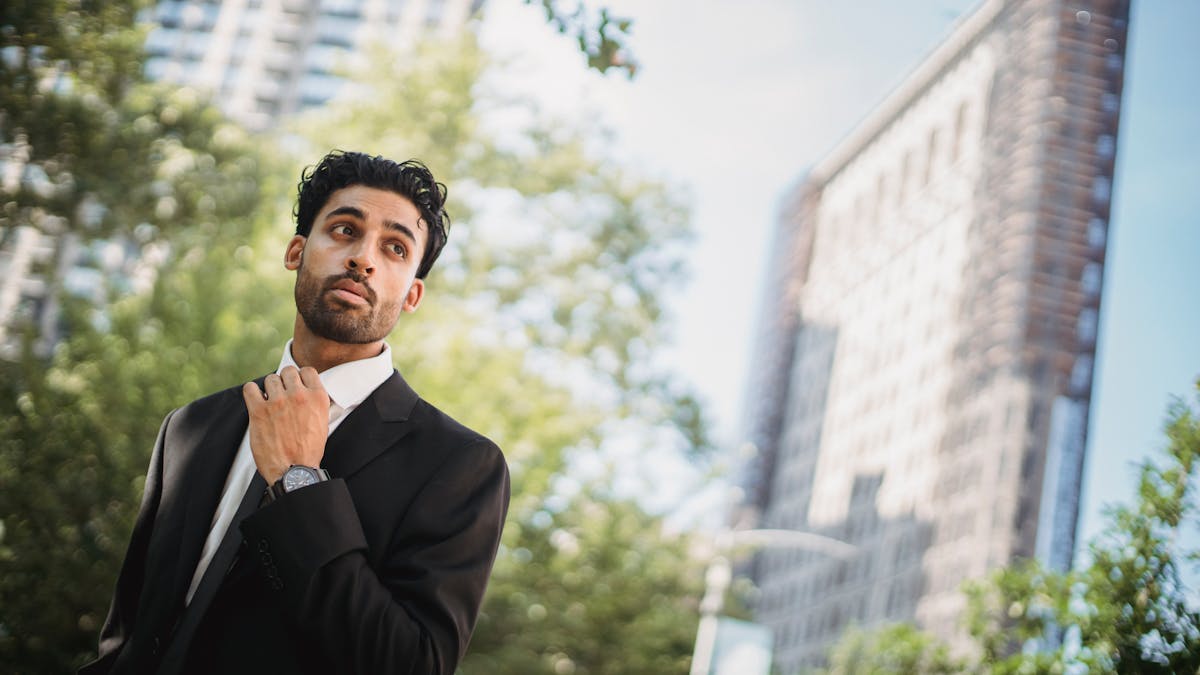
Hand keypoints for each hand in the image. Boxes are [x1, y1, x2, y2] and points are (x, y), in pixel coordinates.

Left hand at [242, 366, 329, 483]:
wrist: (294, 471)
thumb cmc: (308, 451)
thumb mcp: (322, 422)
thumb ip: (315, 403)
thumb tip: (307, 392)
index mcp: (317, 398)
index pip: (308, 371)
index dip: (300, 377)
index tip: (296, 385)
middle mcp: (299, 396)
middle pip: (288, 372)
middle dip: (284, 381)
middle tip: (282, 394)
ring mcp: (278, 402)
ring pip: (270, 379)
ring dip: (269, 389)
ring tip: (270, 402)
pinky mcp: (259, 411)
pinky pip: (250, 388)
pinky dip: (252, 393)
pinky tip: (256, 401)